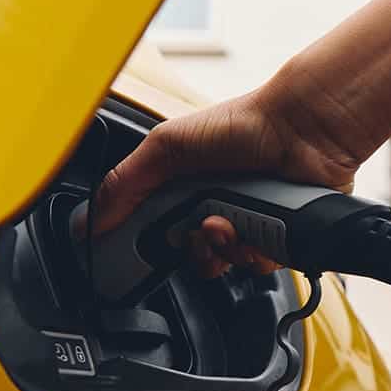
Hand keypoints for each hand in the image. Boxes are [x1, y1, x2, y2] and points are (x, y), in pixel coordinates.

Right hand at [93, 0, 390, 277]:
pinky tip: (262, 227)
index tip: (151, 247)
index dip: (155, 246)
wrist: (303, 129)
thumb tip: (87, 223)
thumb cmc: (242, 123)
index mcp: (187, 190)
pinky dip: (261, 251)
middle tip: (204, 225)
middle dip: (196, 248)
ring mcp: (252, 224)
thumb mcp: (166, 147)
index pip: (160, 235)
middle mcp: (218, 208)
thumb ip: (124, 184)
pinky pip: (263, 266)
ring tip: (235, 222)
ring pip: (229, 266)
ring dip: (229, 249)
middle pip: (195, 258)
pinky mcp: (283, 236)